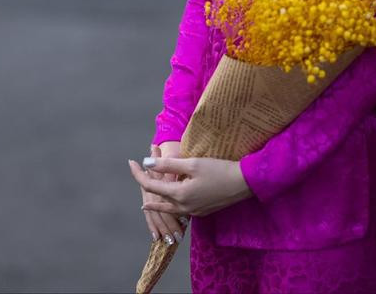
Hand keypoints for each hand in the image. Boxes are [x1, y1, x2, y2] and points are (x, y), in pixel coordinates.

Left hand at [128, 154, 252, 221]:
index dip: (138, 174)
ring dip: (156, 203)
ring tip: (146, 202)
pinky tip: (172, 204)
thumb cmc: (219, 170)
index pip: (151, 185)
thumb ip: (168, 164)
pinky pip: (180, 211)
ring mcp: (193, 212)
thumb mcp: (193, 163)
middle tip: (138, 176)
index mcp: (178, 195)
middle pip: (157, 199)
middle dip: (146, 188)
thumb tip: (146, 162)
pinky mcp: (202, 212)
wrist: (244, 183)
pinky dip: (170, 207)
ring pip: (168, 209)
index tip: (131, 162)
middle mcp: (183, 207)